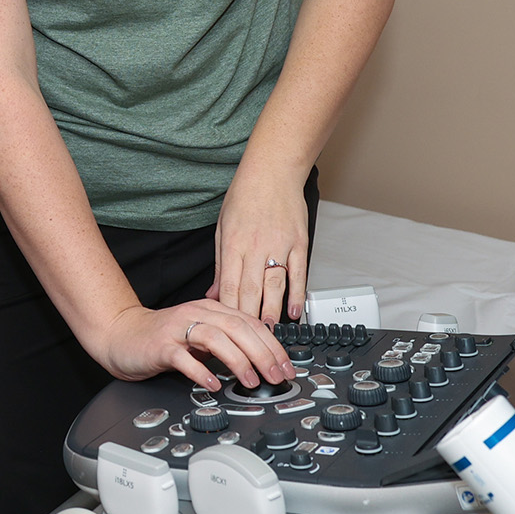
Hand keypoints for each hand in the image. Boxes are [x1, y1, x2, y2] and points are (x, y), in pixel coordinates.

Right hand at [92, 300, 290, 392]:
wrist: (121, 334)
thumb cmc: (162, 338)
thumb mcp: (200, 336)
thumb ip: (228, 342)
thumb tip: (262, 361)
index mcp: (210, 310)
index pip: (250, 323)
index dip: (273, 346)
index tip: (287, 367)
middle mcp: (196, 315)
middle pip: (238, 328)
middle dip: (263, 354)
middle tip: (276, 376)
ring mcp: (177, 329)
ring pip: (215, 338)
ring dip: (238, 360)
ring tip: (250, 381)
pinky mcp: (160, 346)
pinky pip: (184, 357)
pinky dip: (201, 371)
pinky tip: (213, 384)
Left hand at [212, 172, 310, 323]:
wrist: (272, 171)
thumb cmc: (244, 197)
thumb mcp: (222, 228)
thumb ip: (220, 264)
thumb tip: (214, 293)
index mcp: (234, 243)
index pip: (230, 284)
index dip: (229, 311)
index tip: (228, 331)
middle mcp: (257, 246)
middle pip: (251, 289)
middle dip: (248, 318)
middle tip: (248, 342)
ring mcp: (280, 245)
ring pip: (275, 285)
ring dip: (272, 311)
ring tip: (269, 334)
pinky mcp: (300, 243)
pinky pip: (299, 274)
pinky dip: (297, 294)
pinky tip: (294, 312)